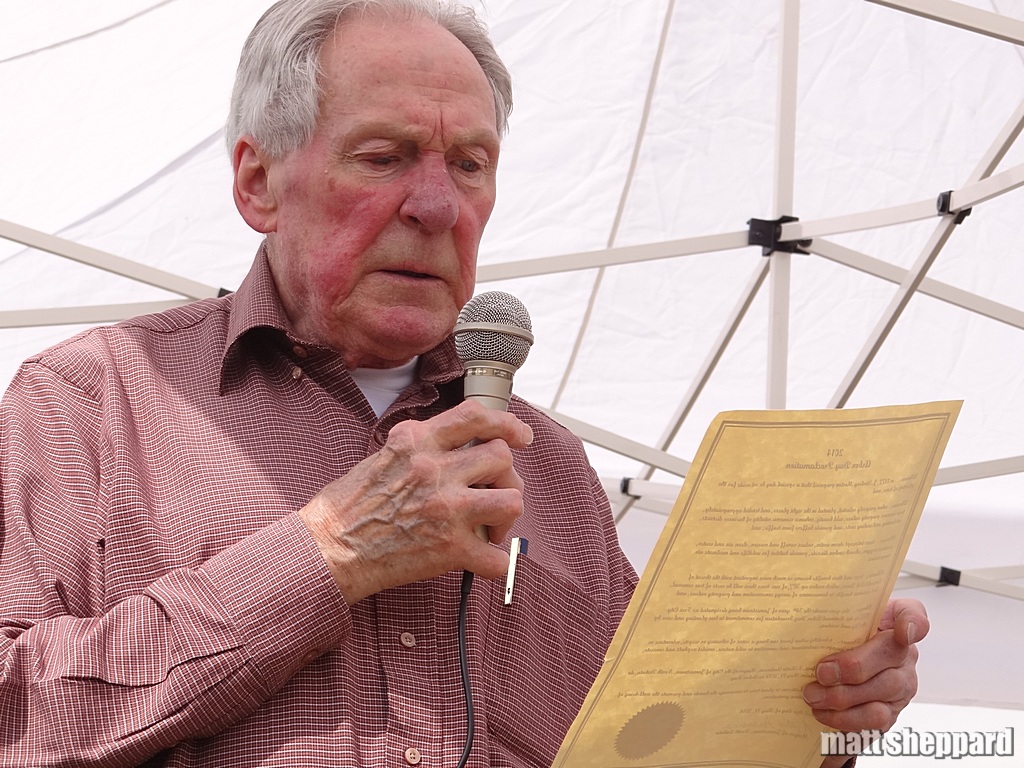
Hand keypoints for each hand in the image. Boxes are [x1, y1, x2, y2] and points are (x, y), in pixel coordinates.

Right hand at [299, 400, 533, 604]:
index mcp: (417, 441)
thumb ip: (422, 448)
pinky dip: (495, 563)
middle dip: (505, 477)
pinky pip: (498, 558)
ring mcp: (445, 508)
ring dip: (505, 516)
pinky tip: (480, 561)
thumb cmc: (347, 507)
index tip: (521, 435)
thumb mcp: (384, 456)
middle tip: (492, 494)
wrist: (326, 550)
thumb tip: (458, 450)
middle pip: (501, 457)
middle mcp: (434, 469)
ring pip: (511, 500)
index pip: (475, 416)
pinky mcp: (449, 548)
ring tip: (490, 527)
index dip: (507, 423)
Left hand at [806, 598, 927, 767]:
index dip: (912, 626)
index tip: (903, 631)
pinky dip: (843, 722)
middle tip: (819, 674)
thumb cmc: (843, 628)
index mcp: (895, 624)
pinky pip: (871, 726)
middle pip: (888, 673)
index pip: (914, 619)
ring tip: (814, 697)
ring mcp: (901, 689)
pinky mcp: (890, 713)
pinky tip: (824, 713)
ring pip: (880, 706)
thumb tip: (812, 614)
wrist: (840, 654)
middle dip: (849, 675)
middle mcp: (905, 658)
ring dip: (842, 704)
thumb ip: (839, 607)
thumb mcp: (843, 609)